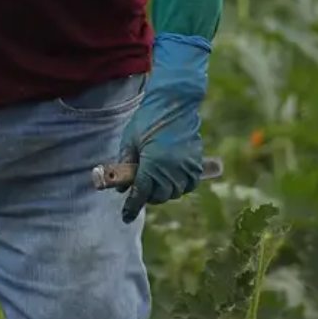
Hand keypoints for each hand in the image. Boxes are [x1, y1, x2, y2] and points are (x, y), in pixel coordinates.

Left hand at [114, 34, 209, 223]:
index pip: (140, 194)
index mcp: (151, 164)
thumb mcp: (130, 139)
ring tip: (157, 183)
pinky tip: (173, 179)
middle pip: (159, 196)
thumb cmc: (148, 118)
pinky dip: (182, 185)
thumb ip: (125, 163)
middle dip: (148, 196)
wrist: (174, 102)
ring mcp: (185, 166)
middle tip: (142, 189)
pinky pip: (190, 183)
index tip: (126, 217)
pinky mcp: (195, 161)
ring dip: (165, 191)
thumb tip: (122, 186)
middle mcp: (170, 169)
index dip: (132, 207)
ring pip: (174, 192)